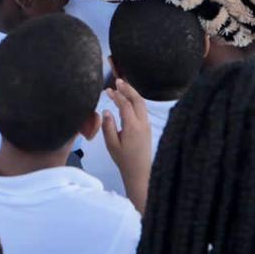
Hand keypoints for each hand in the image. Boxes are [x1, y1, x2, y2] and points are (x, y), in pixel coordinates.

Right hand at [102, 78, 151, 207]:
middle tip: (118, 81)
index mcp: (133, 127)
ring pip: (142, 104)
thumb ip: (108, 127)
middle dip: (128, 89)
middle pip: (137, 100)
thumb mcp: (112, 145)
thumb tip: (106, 111)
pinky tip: (129, 100)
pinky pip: (143, 110)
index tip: (108, 90)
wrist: (140, 172)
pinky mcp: (148, 128)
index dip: (116, 96)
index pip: (125, 105)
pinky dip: (136, 101)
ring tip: (123, 87)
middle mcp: (143, 123)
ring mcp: (147, 125)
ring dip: (133, 94)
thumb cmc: (124, 160)